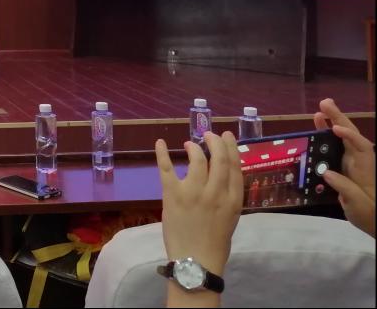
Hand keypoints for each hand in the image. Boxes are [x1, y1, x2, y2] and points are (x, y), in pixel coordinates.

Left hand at [155, 131, 241, 276]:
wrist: (196, 260)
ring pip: (197, 160)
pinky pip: (166, 168)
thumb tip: (224, 175)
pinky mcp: (172, 195)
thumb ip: (229, 196)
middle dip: (214, 142)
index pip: (234, 166)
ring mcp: (193, 192)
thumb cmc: (215, 242)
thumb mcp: (231, 217)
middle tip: (208, 134)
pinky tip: (160, 142)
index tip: (226, 136)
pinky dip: (162, 153)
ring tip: (190, 143)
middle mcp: (216, 192)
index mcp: (233, 199)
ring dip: (194, 148)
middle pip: (218, 159)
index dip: (231, 148)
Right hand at [314, 98, 375, 237]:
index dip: (350, 136)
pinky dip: (327, 137)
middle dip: (339, 118)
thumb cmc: (369, 214)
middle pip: (351, 135)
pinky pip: (335, 148)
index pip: (361, 147)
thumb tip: (325, 172)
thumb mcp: (358, 205)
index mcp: (365, 169)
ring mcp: (351, 163)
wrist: (374, 222)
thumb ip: (344, 188)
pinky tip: (318, 131)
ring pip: (342, 139)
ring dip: (331, 124)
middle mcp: (359, 161)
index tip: (336, 129)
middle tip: (324, 103)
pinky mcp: (343, 168)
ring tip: (319, 112)